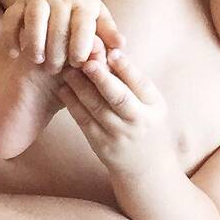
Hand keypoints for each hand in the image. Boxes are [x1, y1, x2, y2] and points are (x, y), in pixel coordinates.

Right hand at [1, 0, 123, 71]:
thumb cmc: (81, 10)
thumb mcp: (98, 18)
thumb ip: (108, 34)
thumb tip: (120, 46)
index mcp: (83, 3)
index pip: (82, 24)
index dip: (80, 45)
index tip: (78, 63)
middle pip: (57, 24)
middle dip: (56, 50)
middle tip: (55, 69)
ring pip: (34, 17)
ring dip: (34, 41)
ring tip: (37, 61)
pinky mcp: (19, 1)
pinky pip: (11, 17)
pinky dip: (10, 36)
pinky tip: (15, 54)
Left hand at [57, 51, 169, 175]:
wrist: (146, 168)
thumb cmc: (147, 125)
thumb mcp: (151, 104)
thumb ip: (134, 82)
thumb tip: (110, 51)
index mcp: (155, 106)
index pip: (141, 84)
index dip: (127, 68)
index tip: (113, 52)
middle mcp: (139, 121)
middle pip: (119, 97)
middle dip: (102, 78)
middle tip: (87, 61)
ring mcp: (119, 135)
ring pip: (98, 108)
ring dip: (81, 88)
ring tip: (68, 71)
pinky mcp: (101, 145)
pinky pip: (84, 121)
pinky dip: (73, 104)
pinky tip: (64, 90)